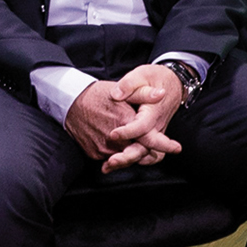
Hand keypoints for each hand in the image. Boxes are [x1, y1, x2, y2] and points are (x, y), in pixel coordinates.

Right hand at [62, 80, 179, 168]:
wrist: (70, 103)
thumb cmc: (98, 95)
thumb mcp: (123, 89)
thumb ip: (144, 94)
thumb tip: (161, 94)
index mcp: (124, 122)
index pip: (149, 138)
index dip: (164, 144)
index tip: (177, 148)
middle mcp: (114, 139)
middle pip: (138, 152)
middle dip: (149, 152)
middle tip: (158, 151)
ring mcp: (103, 148)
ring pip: (125, 156)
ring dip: (133, 153)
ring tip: (138, 145)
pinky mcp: (94, 153)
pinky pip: (111, 157)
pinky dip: (118, 153)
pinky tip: (121, 145)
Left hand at [100, 64, 188, 172]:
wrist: (172, 83)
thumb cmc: (155, 78)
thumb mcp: (142, 74)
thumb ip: (129, 85)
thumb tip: (116, 95)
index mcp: (153, 111)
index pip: (142, 126)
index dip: (128, 132)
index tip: (112, 135)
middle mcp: (157, 126)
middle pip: (145, 146)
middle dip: (128, 156)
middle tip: (111, 161)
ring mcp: (156, 133)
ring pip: (146, 154)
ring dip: (128, 162)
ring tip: (108, 166)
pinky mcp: (153, 137)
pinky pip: (147, 154)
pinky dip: (133, 160)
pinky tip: (116, 163)